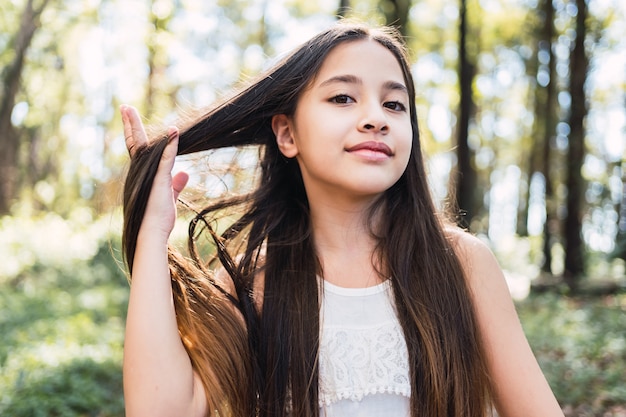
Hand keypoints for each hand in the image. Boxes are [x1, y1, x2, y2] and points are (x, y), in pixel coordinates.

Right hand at [121, 105, 188, 241]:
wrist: (151, 234)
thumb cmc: (158, 219)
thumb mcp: (169, 197)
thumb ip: (176, 184)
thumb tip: (184, 174)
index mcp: (142, 176)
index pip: (138, 151)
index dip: (133, 134)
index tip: (129, 118)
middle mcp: (141, 173)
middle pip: (135, 144)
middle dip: (130, 124)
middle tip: (125, 106)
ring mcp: (148, 176)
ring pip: (145, 147)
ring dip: (140, 127)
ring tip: (131, 110)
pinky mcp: (159, 181)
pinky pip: (165, 159)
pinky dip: (170, 145)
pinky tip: (173, 131)